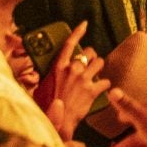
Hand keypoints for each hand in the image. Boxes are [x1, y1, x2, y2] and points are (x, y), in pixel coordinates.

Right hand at [32, 23, 109, 139]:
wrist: (56, 121)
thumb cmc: (46, 106)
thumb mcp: (41, 86)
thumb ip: (49, 76)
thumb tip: (51, 73)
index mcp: (59, 66)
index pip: (70, 43)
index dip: (78, 32)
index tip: (84, 24)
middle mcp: (72, 69)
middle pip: (89, 52)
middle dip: (91, 57)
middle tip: (89, 64)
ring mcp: (83, 79)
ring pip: (100, 63)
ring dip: (98, 68)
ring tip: (95, 74)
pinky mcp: (92, 90)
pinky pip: (105, 82)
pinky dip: (104, 85)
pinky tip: (101, 89)